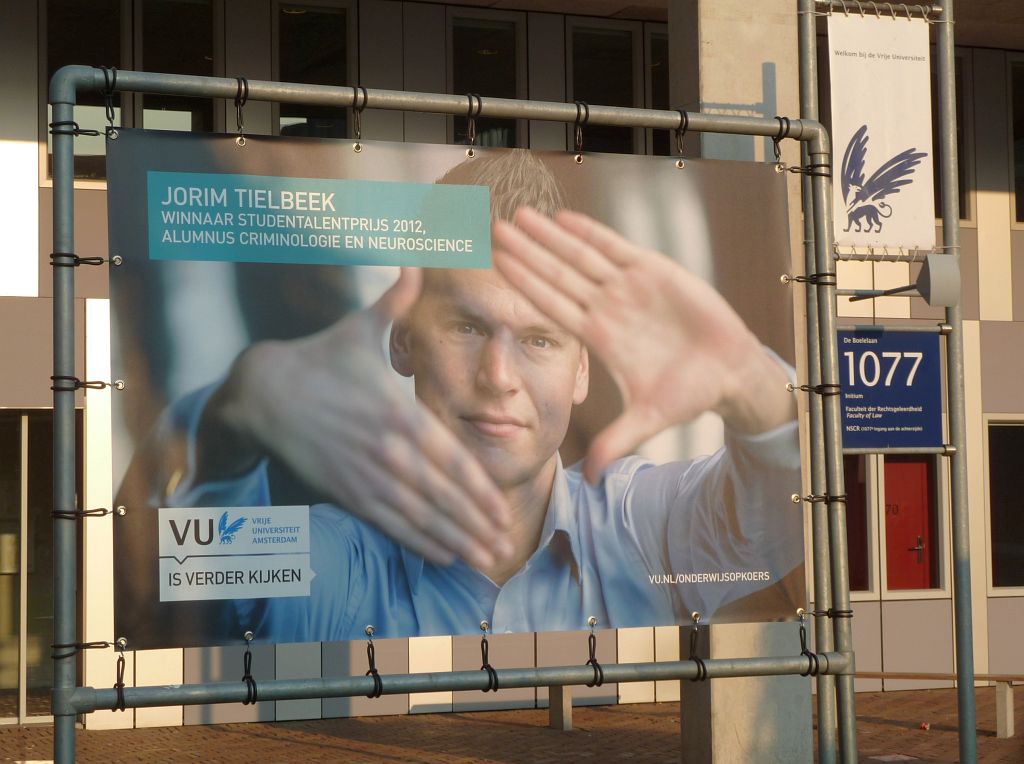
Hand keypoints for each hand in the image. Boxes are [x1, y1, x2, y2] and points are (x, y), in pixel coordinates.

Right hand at [199, 268, 512, 568]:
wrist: (264, 389)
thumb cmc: (320, 357)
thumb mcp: (360, 327)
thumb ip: (397, 301)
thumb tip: (418, 260)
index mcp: (399, 410)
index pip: (449, 457)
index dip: (477, 487)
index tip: (502, 507)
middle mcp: (388, 447)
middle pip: (440, 493)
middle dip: (474, 521)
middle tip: (504, 544)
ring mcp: (365, 472)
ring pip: (417, 514)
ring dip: (452, 537)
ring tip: (482, 557)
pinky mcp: (343, 488)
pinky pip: (386, 521)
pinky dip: (414, 539)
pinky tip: (440, 553)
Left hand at [492, 208, 794, 481]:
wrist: (730, 373)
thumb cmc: (690, 393)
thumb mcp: (648, 419)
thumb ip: (616, 441)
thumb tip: (588, 477)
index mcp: (599, 335)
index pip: (550, 306)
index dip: (523, 286)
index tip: (494, 270)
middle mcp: (607, 306)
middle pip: (556, 275)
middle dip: (525, 254)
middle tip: (491, 231)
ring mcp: (628, 287)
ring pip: (579, 257)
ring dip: (549, 237)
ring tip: (518, 216)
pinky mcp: (654, 272)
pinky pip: (615, 249)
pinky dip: (590, 233)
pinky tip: (563, 219)